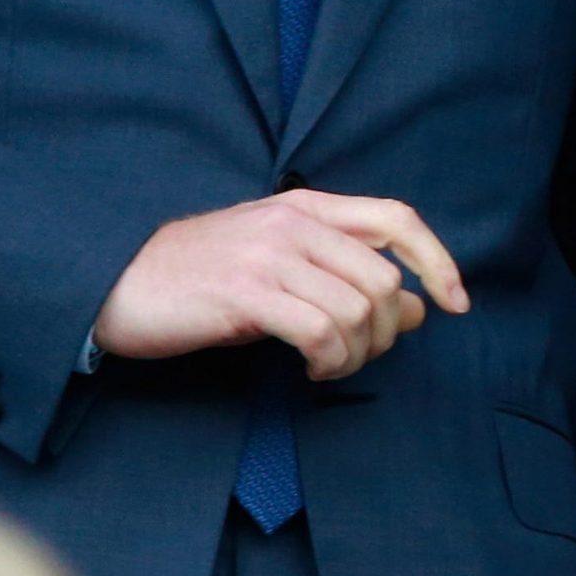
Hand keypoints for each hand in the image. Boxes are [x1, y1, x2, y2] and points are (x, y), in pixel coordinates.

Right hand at [94, 190, 470, 381]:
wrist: (118, 281)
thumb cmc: (201, 277)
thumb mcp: (278, 262)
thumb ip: (342, 274)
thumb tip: (414, 307)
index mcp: (307, 206)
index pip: (397, 217)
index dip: (436, 258)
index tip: (457, 301)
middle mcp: (295, 222)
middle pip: (383, 277)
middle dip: (386, 331)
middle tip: (358, 355)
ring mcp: (271, 255)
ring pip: (358, 308)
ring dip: (356, 353)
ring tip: (329, 365)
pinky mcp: (248, 294)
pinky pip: (320, 331)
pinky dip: (329, 359)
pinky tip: (310, 368)